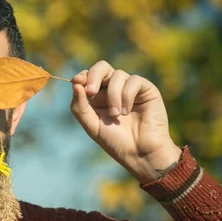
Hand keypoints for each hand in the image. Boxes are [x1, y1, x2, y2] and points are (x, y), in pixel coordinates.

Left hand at [70, 60, 180, 183]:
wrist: (139, 153)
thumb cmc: (115, 141)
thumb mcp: (91, 125)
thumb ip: (80, 106)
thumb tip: (75, 82)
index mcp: (98, 96)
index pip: (88, 76)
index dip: (82, 76)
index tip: (76, 82)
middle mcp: (113, 89)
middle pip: (102, 67)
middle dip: (94, 76)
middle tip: (91, 92)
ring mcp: (130, 88)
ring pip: (118, 75)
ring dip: (113, 95)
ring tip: (116, 115)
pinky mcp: (146, 89)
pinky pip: (133, 81)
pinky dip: (126, 95)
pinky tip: (126, 112)